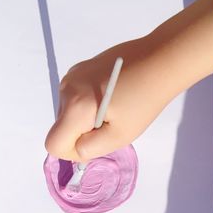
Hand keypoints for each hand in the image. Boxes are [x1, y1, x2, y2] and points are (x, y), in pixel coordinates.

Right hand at [44, 39, 174, 161]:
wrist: (159, 60)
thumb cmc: (143, 101)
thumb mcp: (120, 135)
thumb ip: (90, 148)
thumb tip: (76, 148)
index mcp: (75, 107)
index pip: (53, 143)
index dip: (72, 152)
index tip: (96, 141)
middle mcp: (66, 89)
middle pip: (61, 128)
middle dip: (82, 133)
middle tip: (112, 122)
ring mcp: (72, 76)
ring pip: (69, 114)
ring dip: (86, 119)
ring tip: (114, 107)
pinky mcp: (79, 68)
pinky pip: (75, 98)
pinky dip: (88, 104)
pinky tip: (111, 95)